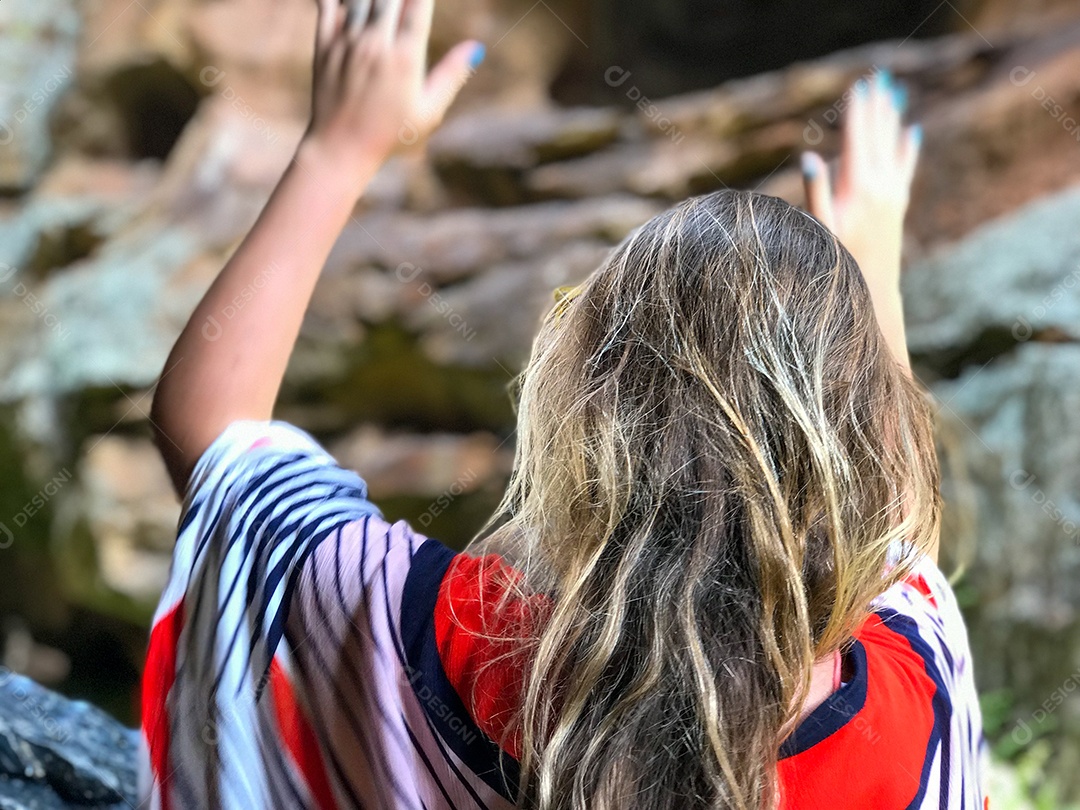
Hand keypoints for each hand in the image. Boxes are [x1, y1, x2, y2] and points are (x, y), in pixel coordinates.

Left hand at [301, 0, 484, 182]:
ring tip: (386, 4)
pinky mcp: (324, 46)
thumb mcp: (429, 111)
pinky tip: (352, 1)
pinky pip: (328, 3)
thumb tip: (476, 48)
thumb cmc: (391, 135)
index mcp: (405, 58)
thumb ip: (452, 75)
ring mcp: (347, 43)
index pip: (418, 4)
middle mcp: (375, 44)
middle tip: (407, 2)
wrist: (341, 149)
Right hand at [801, 69, 920, 284]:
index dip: (857, 113)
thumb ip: (815, 192)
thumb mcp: (821, 228)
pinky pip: (905, 167)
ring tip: (894, 92)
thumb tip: (808, 158)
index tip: (859, 87)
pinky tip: (912, 130)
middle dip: (876, 107)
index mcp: (858, 188)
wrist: (874, 288)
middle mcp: (881, 186)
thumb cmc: (839, 260)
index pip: (858, 140)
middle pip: (878, 137)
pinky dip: (907, 147)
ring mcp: (893, 194)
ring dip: (891, 119)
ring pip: (893, 147)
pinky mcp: (898, 203)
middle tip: (879, 78)